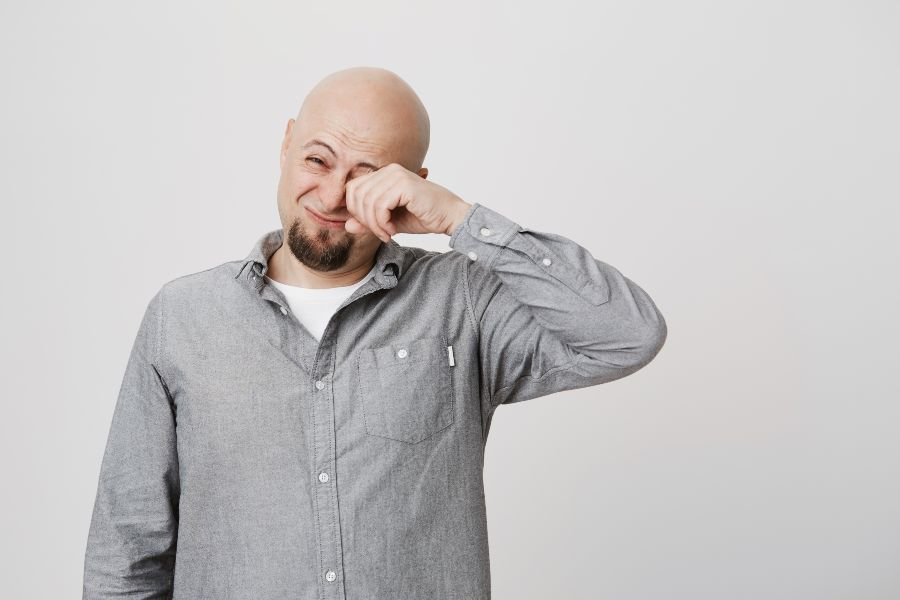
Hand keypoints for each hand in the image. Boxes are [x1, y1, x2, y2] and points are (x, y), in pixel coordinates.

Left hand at [343, 163, 471, 242]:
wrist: (450, 217)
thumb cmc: (423, 216)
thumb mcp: (390, 221)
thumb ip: (369, 221)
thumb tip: (347, 225)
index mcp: (384, 174)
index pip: (353, 188)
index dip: (355, 211)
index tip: (372, 228)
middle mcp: (389, 170)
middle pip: (356, 194)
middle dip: (363, 219)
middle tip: (380, 233)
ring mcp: (397, 175)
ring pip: (367, 201)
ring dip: (374, 224)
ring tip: (387, 234)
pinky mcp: (404, 185)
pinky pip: (380, 205)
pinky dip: (382, 222)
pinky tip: (393, 230)